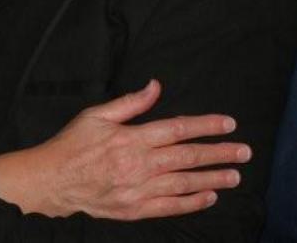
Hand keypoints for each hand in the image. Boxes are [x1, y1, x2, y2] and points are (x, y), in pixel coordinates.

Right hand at [0, 79, 249, 219]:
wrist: (52, 181)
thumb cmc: (73, 144)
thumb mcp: (97, 115)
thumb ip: (130, 103)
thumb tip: (156, 85)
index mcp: (131, 138)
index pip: (177, 129)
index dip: (205, 126)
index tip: (228, 124)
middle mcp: (138, 165)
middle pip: (187, 157)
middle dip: (219, 153)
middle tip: (244, 151)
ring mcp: (137, 190)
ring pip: (183, 184)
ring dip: (212, 179)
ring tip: (235, 175)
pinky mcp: (134, 209)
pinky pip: (169, 207)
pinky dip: (191, 203)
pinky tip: (209, 197)